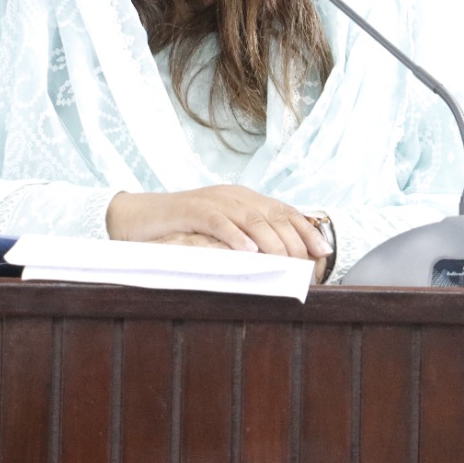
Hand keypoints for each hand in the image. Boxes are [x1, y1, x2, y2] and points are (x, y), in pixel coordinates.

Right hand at [107, 185, 329, 261]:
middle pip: (273, 216)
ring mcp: (213, 201)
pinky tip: (248, 253)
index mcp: (244, 199)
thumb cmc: (182, 229)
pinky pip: (218, 222)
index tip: (325, 252)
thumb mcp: (220, 231)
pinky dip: (235, 237)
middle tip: (307, 266)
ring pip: (251, 219)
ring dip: (273, 242)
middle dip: (295, 241)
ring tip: (287, 262)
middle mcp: (234, 196)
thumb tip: (280, 263)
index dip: (307, 230)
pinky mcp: (191, 210)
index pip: (284, 212)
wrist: (139, 217)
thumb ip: (247, 238)